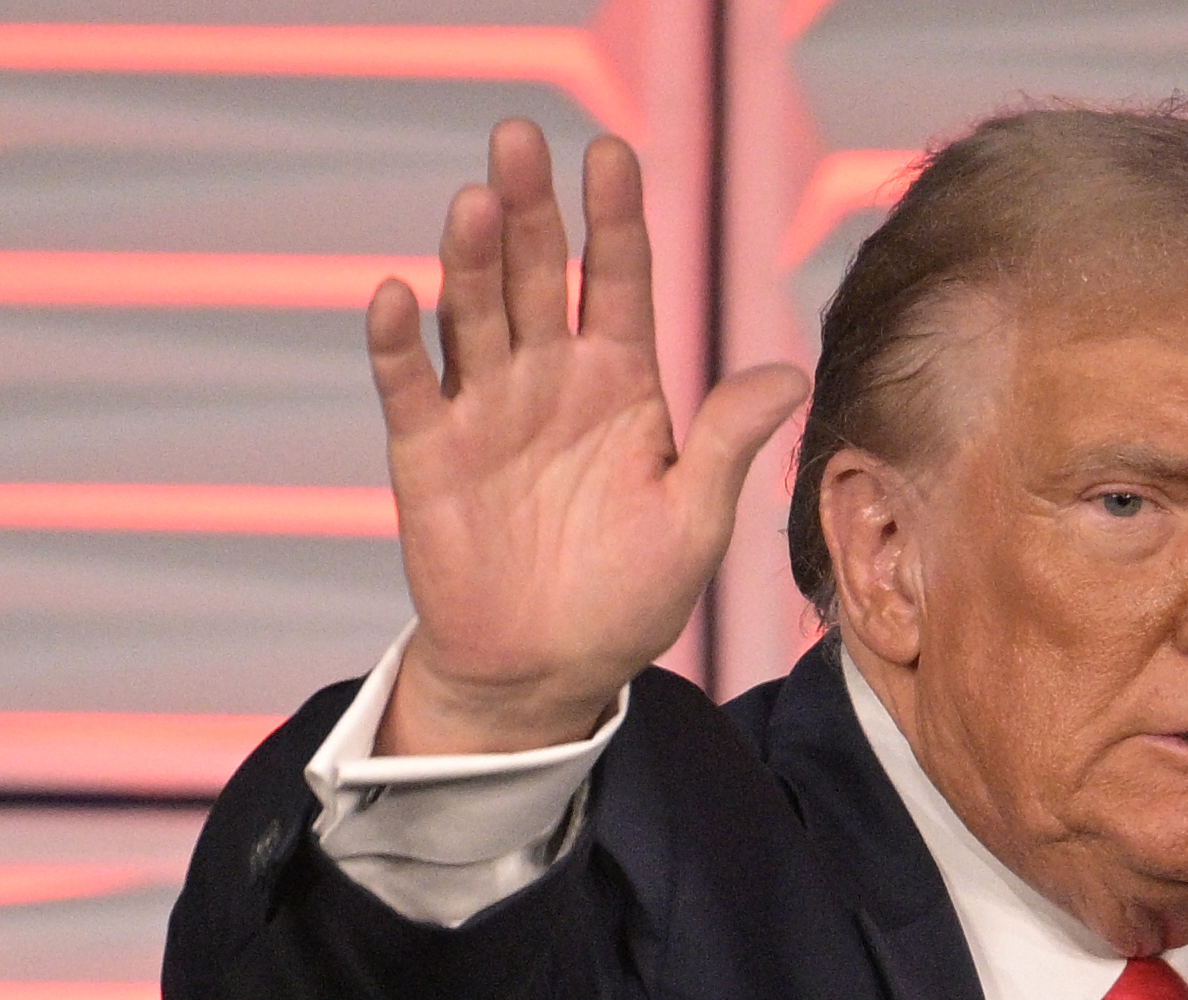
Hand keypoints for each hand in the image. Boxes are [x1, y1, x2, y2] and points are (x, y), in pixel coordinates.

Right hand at [367, 126, 808, 754]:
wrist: (547, 672)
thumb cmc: (629, 597)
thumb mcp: (693, 523)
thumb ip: (726, 444)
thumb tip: (790, 376)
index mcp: (621, 381)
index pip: (616, 278)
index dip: (613, 217)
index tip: (609, 152)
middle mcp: (549, 377)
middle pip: (535, 272)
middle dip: (529, 208)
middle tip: (518, 139)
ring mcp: (486, 408)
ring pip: (473, 312)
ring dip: (469, 258)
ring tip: (475, 202)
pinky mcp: (429, 452)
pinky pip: (411, 385)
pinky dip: (398, 342)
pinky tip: (397, 294)